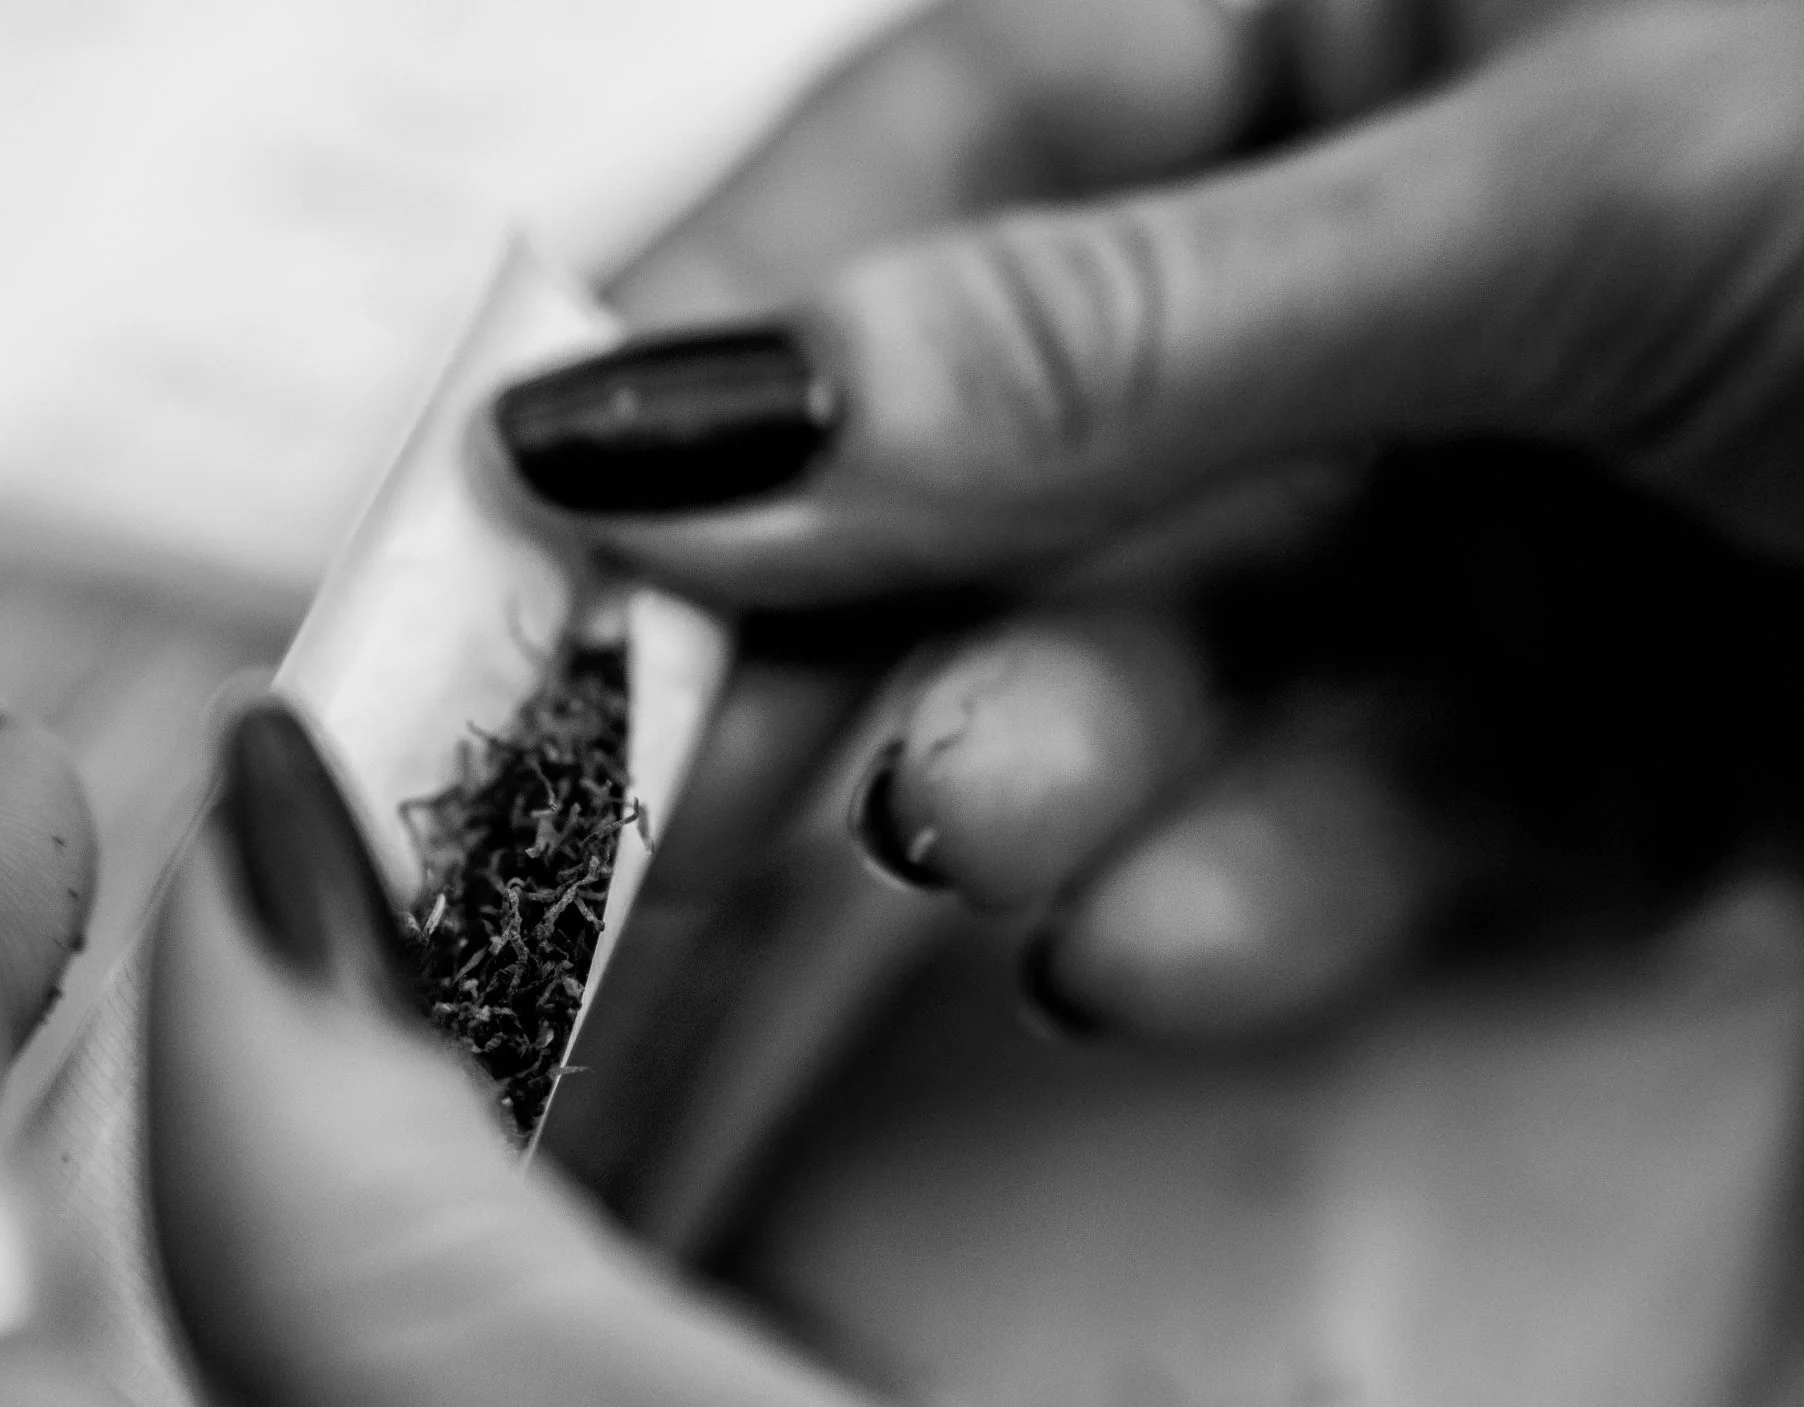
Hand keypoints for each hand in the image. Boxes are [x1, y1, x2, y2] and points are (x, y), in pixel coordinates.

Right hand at [495, 0, 1803, 1038]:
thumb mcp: (1572, 199)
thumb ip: (1125, 334)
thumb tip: (715, 417)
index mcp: (1342, 19)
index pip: (939, 153)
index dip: (731, 328)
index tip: (549, 490)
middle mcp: (1360, 272)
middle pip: (989, 452)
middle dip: (830, 602)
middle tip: (662, 743)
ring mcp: (1450, 519)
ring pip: (1144, 666)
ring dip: (1028, 756)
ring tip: (960, 812)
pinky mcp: (1548, 747)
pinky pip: (1337, 834)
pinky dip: (1230, 904)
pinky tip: (1140, 945)